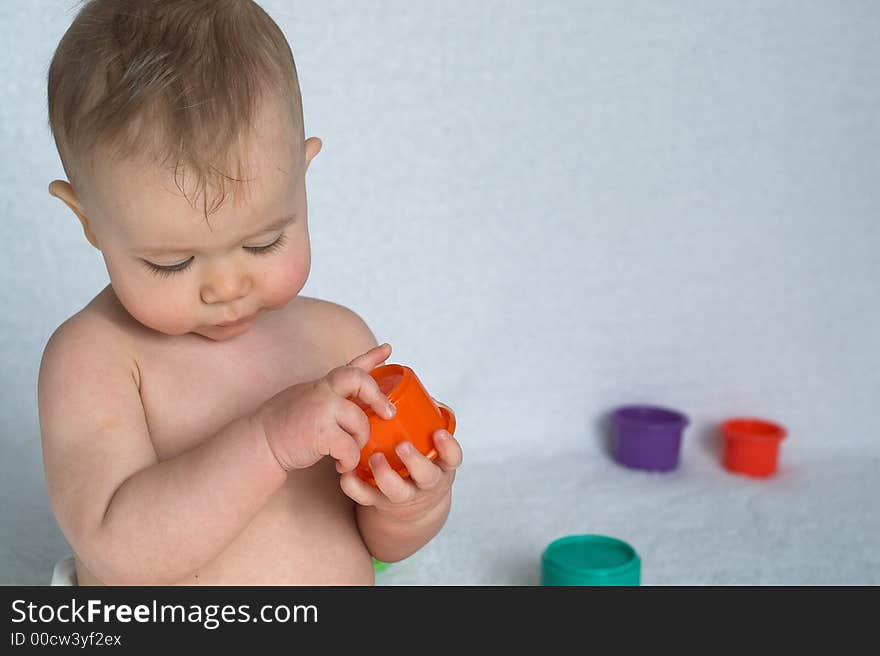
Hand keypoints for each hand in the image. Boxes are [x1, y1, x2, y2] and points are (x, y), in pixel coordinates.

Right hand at [256, 344, 395, 472]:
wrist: (259, 443)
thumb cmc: (282, 426)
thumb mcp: (305, 399)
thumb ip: (327, 396)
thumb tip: (350, 398)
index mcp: (321, 385)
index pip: (350, 365)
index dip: (372, 355)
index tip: (389, 349)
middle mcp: (322, 392)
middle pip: (360, 380)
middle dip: (378, 396)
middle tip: (388, 413)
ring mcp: (321, 410)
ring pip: (361, 422)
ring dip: (360, 442)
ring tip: (349, 453)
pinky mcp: (321, 433)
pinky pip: (350, 447)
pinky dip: (349, 460)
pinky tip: (341, 465)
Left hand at [339, 427, 462, 520]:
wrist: (412, 502)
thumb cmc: (421, 458)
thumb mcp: (431, 443)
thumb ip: (427, 420)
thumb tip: (420, 393)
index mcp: (441, 464)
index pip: (452, 458)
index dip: (448, 447)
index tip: (439, 433)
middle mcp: (425, 482)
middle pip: (426, 476)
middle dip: (415, 461)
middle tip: (402, 446)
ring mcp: (404, 494)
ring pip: (397, 491)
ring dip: (385, 475)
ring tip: (374, 458)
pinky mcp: (380, 501)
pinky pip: (367, 498)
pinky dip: (355, 487)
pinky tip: (347, 473)